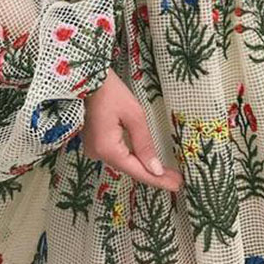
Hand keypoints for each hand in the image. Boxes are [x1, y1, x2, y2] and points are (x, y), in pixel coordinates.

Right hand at [82, 69, 182, 191]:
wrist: (87, 78)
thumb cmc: (111, 92)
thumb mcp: (134, 115)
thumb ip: (144, 143)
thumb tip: (155, 169)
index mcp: (107, 149)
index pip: (137, 171)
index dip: (158, 180)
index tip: (176, 185)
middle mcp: (97, 154)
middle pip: (130, 168)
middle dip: (154, 174)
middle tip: (177, 180)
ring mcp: (94, 149)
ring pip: (124, 162)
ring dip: (144, 167)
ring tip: (167, 173)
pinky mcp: (94, 142)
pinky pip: (117, 154)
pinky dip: (133, 158)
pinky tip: (147, 161)